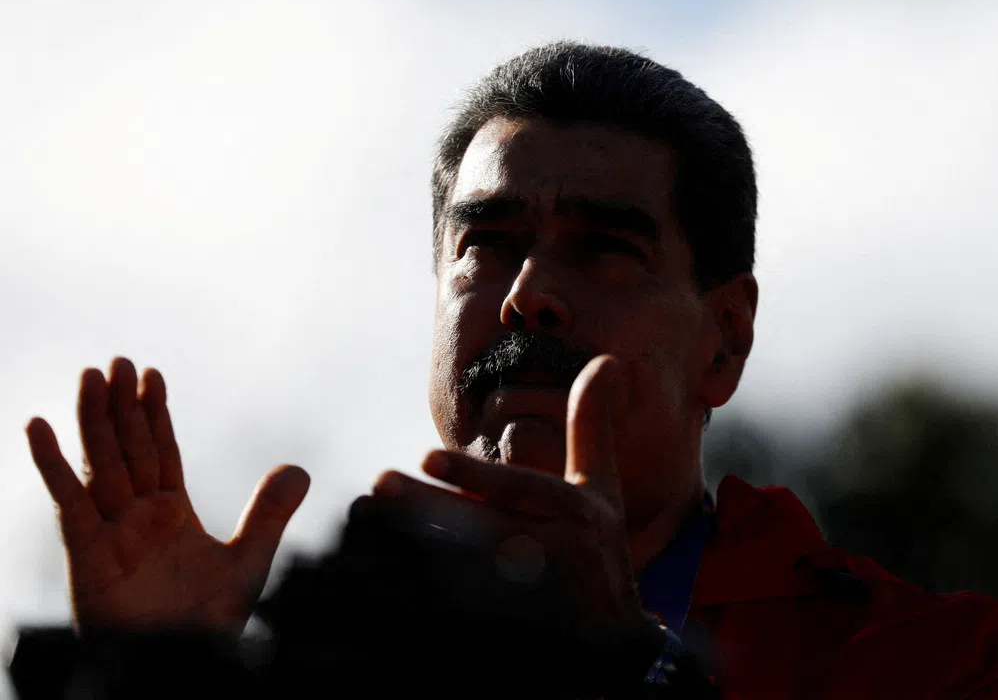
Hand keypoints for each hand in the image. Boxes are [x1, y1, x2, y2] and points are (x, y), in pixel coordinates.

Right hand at [26, 358, 309, 636]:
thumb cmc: (207, 623)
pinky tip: (39, 427)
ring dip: (92, 420)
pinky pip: (68, 502)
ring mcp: (110, 532)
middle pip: (127, 448)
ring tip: (89, 376)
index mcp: (171, 513)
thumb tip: (299, 468)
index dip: (154, 413)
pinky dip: (53, 465)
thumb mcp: (249, 560)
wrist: (183, 665)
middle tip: (116, 361)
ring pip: (99, 464)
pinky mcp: (87, 554)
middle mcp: (137, 516)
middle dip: (122, 406)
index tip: (151, 374)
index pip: (161, 450)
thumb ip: (269, 514)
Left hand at [371, 355, 660, 681]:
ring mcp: (542, 605)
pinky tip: (385, 587)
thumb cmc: (599, 552)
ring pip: (470, 576)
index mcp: (578, 514)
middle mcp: (564, 557)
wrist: (618, 648)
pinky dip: (427, 606)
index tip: (425, 457)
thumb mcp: (602, 489)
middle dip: (431, 509)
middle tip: (378, 486)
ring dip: (419, 554)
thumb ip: (591, 427)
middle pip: (486, 530)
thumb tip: (605, 361)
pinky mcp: (520, 641)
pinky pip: (466, 623)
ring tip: (367, 530)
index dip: (474, 475)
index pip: (518, 491)